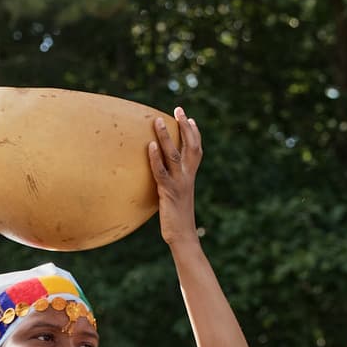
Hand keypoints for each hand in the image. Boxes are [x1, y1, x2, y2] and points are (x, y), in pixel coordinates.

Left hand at [149, 108, 202, 244]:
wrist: (183, 237)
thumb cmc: (177, 219)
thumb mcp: (175, 197)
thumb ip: (170, 184)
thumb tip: (160, 177)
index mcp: (190, 177)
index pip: (196, 151)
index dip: (194, 134)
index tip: (190, 118)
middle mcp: (187, 177)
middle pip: (190, 147)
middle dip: (185, 127)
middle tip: (178, 109)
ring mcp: (179, 184)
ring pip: (174, 155)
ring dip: (166, 136)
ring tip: (158, 120)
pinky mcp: (168, 192)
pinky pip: (161, 172)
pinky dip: (155, 157)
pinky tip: (150, 145)